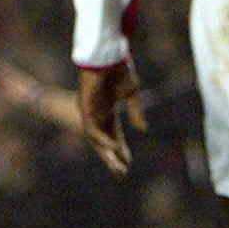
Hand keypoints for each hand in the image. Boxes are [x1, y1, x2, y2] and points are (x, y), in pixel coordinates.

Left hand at [75, 60, 146, 176]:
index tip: (128, 164)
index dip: (121, 150)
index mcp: (108, 112)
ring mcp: (90, 111)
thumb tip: (143, 130)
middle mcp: (97, 114)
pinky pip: (91, 128)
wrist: (108, 54)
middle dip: (112, 158)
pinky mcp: (85, 106)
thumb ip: (136, 112)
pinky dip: (101, 138)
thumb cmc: (119, 70)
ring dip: (107, 154)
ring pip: (96, 139)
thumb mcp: (132, 94)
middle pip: (103, 142)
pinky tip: (112, 147)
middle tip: (121, 173)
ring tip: (118, 167)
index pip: (114, 136)